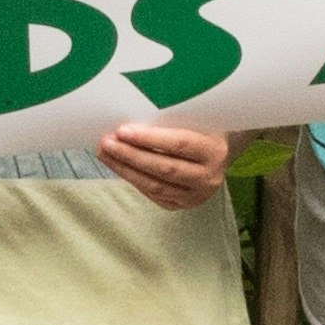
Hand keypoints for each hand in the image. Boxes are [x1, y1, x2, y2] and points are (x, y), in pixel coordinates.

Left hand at [97, 123, 231, 211]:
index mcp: (214, 151)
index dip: (149, 138)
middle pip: (164, 168)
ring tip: (105, 154)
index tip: (122, 130)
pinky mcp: (183, 205)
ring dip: (126, 170)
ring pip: (155, 186)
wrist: (219, 153)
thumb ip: (170, 121)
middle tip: (106, 143)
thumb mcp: (194, 120)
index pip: (179, 144)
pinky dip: (134, 180)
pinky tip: (119, 167)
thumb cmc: (202, 128)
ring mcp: (196, 196)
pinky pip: (154, 195)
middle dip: (131, 155)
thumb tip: (130, 123)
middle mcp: (208, 178)